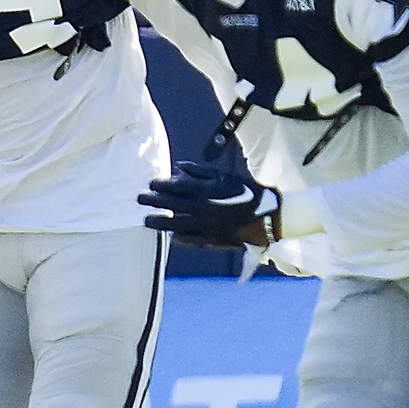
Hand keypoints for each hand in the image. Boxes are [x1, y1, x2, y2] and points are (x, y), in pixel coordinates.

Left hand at [142, 134, 278, 250]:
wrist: (270, 216)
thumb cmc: (247, 192)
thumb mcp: (224, 177)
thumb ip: (199, 172)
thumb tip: (178, 167)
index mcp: (206, 190)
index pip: (174, 186)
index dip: (159, 184)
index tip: (150, 183)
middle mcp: (202, 208)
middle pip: (169, 204)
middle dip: (151, 201)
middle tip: (139, 198)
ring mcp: (206, 226)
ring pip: (174, 224)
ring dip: (158, 222)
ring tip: (146, 220)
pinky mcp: (212, 240)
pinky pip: (189, 239)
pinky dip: (178, 236)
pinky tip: (171, 234)